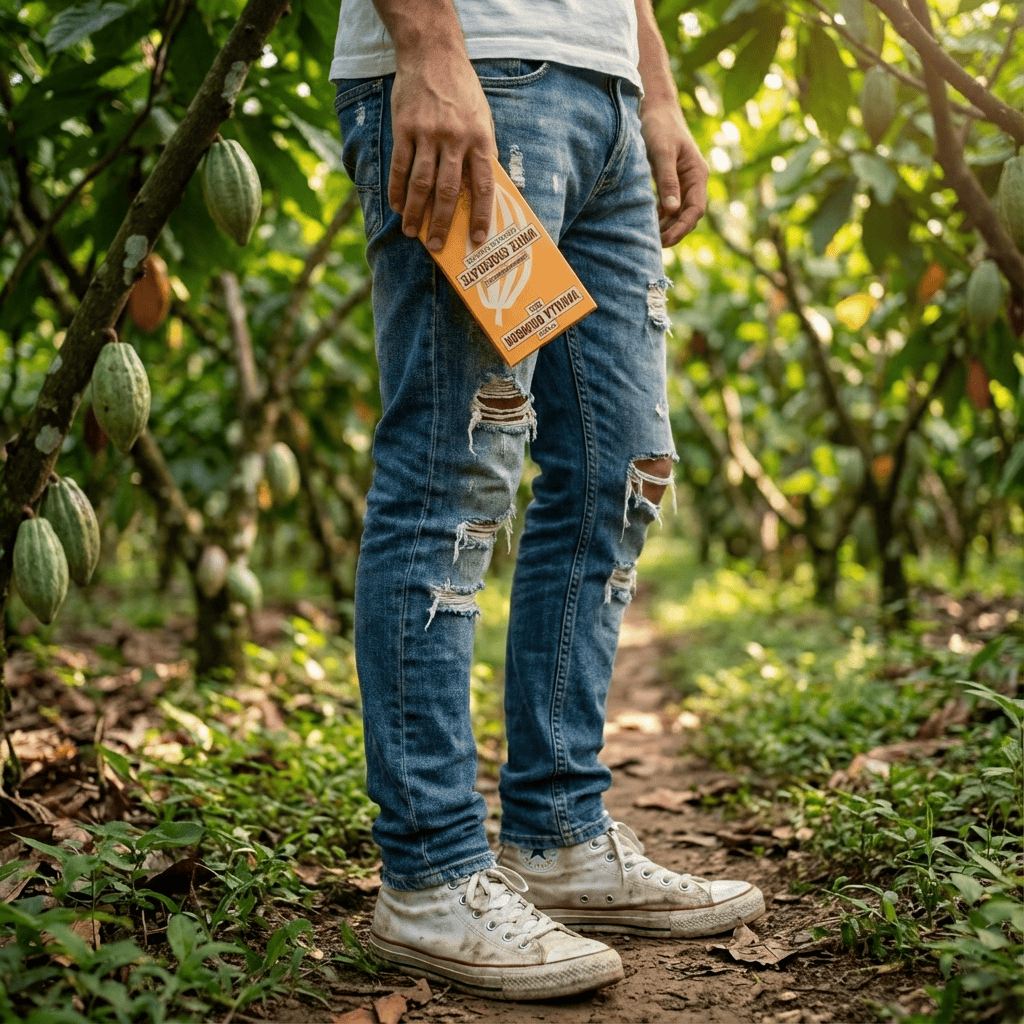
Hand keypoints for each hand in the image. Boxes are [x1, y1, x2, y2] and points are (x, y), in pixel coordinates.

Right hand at [389, 51, 495, 250]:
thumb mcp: (483, 119)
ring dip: (416, 213)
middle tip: (436, 246)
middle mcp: (455, 139)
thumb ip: (482, 152)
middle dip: (442, 223)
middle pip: (448, 191)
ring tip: (413, 232)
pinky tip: (398, 206)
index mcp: (480, 139)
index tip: (478, 239)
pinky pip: (400, 166)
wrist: (432, 54)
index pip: (483, 186)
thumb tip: (484, 191)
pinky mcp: (405, 128)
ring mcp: (428, 134)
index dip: (481, 216)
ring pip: (421, 184)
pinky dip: (398, 190)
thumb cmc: (462, 92)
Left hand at [639, 100, 708, 247]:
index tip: (665, 241)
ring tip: (649, 240)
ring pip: (678, 214)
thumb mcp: (662, 152)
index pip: (696, 210)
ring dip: (666, 228)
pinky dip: (660, 218)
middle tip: (653, 247)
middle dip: (674, 232)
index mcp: (697, 174)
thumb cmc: (659, 126)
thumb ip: (667, 180)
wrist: (654, 108)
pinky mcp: (670, 182)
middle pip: (688, 216)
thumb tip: (672, 209)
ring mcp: (682, 183)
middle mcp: (693, 181)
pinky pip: (668, 207)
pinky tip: (647, 226)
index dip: (682, 228)